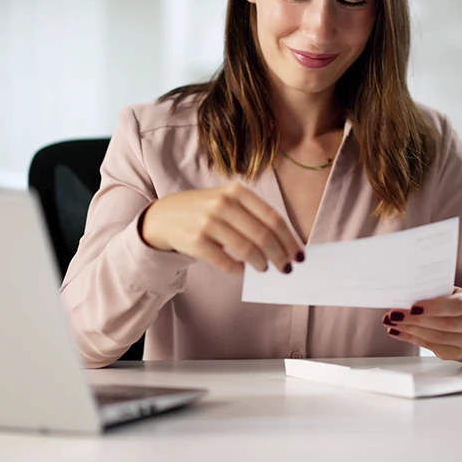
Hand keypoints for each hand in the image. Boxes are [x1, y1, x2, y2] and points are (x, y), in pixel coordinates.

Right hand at [139, 183, 303, 276]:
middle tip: (286, 268)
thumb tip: (283, 244)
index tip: (298, 254)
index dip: (288, 239)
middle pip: (263, 235)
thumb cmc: (204, 210)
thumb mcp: (227, 201)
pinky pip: (226, 262)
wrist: (164, 216)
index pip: (272, 218)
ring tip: (264, 268)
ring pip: (247, 249)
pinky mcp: (196, 241)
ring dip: (261, 264)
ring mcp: (208, 222)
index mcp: (236, 191)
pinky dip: (238, 269)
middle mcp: (223, 204)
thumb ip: (252, 217)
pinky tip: (242, 269)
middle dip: (279, 255)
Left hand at [382, 288, 461, 359]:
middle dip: (415, 320)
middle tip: (395, 314)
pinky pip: (431, 347)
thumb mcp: (453, 291)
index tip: (413, 307)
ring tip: (392, 322)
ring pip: (435, 338)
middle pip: (444, 324)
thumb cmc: (459, 300)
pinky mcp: (456, 352)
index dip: (434, 307)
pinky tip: (399, 331)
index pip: (457, 305)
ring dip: (409, 330)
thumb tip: (408, 294)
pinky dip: (412, 338)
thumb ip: (436, 292)